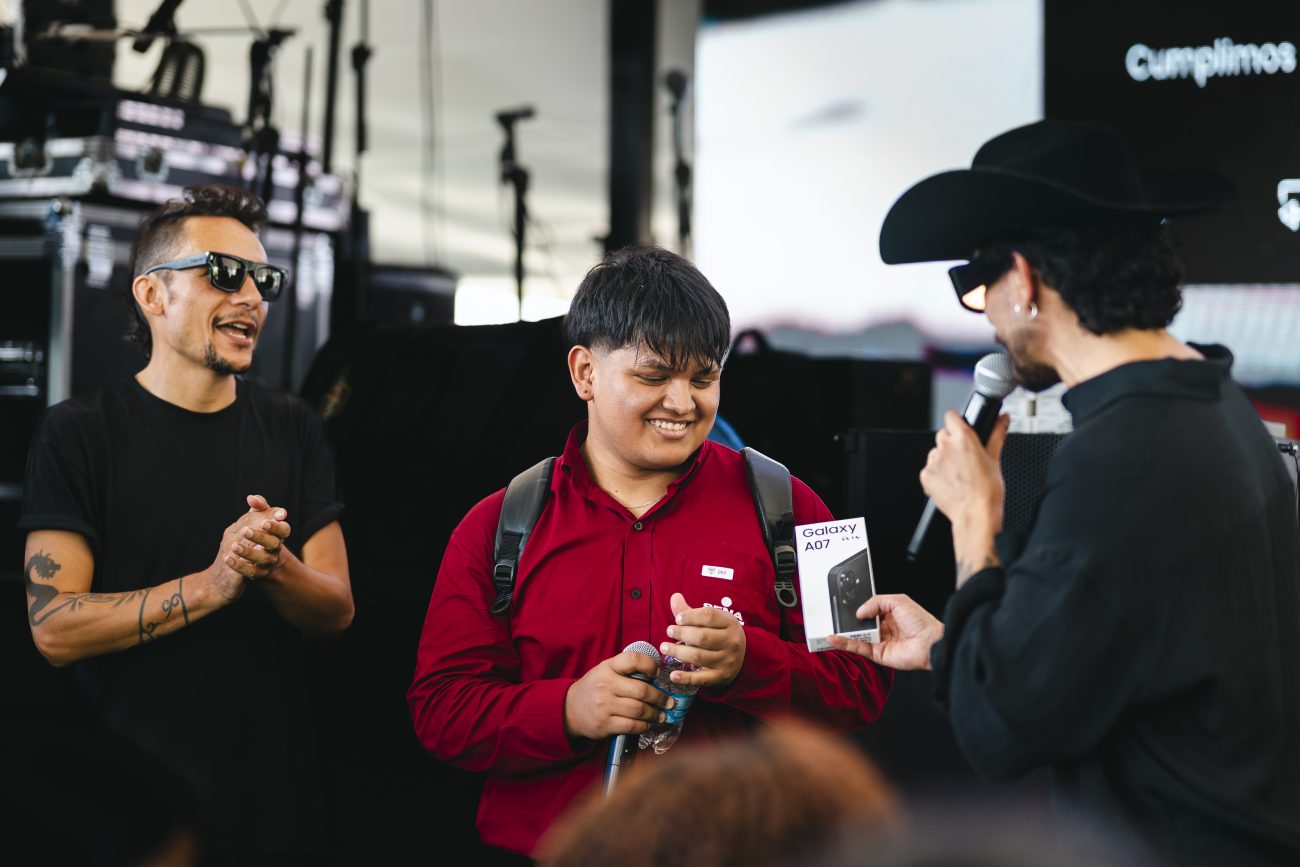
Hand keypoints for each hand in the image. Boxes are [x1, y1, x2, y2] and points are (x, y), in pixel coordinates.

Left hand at [228, 494, 291, 578]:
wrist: (259, 558)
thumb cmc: (260, 532)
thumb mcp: (260, 517)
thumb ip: (259, 507)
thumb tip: (251, 498)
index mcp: (279, 534)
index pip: (284, 530)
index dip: (276, 526)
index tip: (265, 522)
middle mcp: (276, 548)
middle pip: (273, 544)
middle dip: (260, 537)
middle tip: (245, 530)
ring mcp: (268, 562)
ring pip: (262, 559)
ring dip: (248, 552)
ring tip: (234, 546)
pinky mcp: (258, 573)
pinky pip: (250, 572)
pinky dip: (240, 566)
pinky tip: (228, 558)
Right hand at [563, 650, 670, 740]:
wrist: (570, 709)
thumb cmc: (595, 688)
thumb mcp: (605, 671)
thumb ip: (626, 670)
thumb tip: (657, 676)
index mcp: (608, 667)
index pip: (633, 659)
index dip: (650, 665)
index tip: (658, 673)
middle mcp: (606, 684)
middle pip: (642, 690)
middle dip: (660, 698)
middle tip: (669, 702)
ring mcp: (605, 705)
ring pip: (639, 710)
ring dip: (655, 713)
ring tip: (661, 714)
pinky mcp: (605, 724)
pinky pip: (632, 726)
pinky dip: (645, 725)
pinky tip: (648, 723)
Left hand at [658, 592, 746, 688]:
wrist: (743, 658)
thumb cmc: (721, 635)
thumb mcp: (713, 621)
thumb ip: (691, 611)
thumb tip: (674, 597)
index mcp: (730, 624)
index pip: (709, 616)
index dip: (690, 616)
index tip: (677, 619)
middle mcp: (731, 642)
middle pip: (702, 637)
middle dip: (682, 633)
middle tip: (669, 631)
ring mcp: (726, 661)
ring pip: (699, 656)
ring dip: (678, 652)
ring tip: (665, 647)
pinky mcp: (720, 677)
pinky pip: (701, 679)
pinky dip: (686, 678)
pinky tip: (673, 675)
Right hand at [825, 594, 942, 670]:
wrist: (930, 643)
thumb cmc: (921, 622)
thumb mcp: (898, 600)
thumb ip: (875, 602)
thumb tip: (859, 612)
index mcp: (889, 615)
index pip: (868, 611)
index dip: (857, 609)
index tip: (844, 606)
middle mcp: (883, 629)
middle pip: (860, 624)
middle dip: (847, 621)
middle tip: (834, 618)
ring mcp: (879, 642)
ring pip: (856, 637)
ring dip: (842, 633)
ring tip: (829, 628)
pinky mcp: (877, 654)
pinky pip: (858, 648)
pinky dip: (844, 644)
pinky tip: (834, 639)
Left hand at [920, 411, 1009, 537]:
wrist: (975, 515)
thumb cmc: (987, 491)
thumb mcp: (995, 459)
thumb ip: (997, 434)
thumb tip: (1002, 419)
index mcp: (963, 438)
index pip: (951, 416)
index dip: (957, 421)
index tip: (961, 427)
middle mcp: (945, 447)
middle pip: (944, 434)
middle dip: (953, 442)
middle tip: (965, 457)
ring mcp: (933, 462)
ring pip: (936, 452)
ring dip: (945, 459)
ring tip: (959, 474)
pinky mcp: (925, 476)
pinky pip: (929, 469)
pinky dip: (937, 474)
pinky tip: (951, 483)